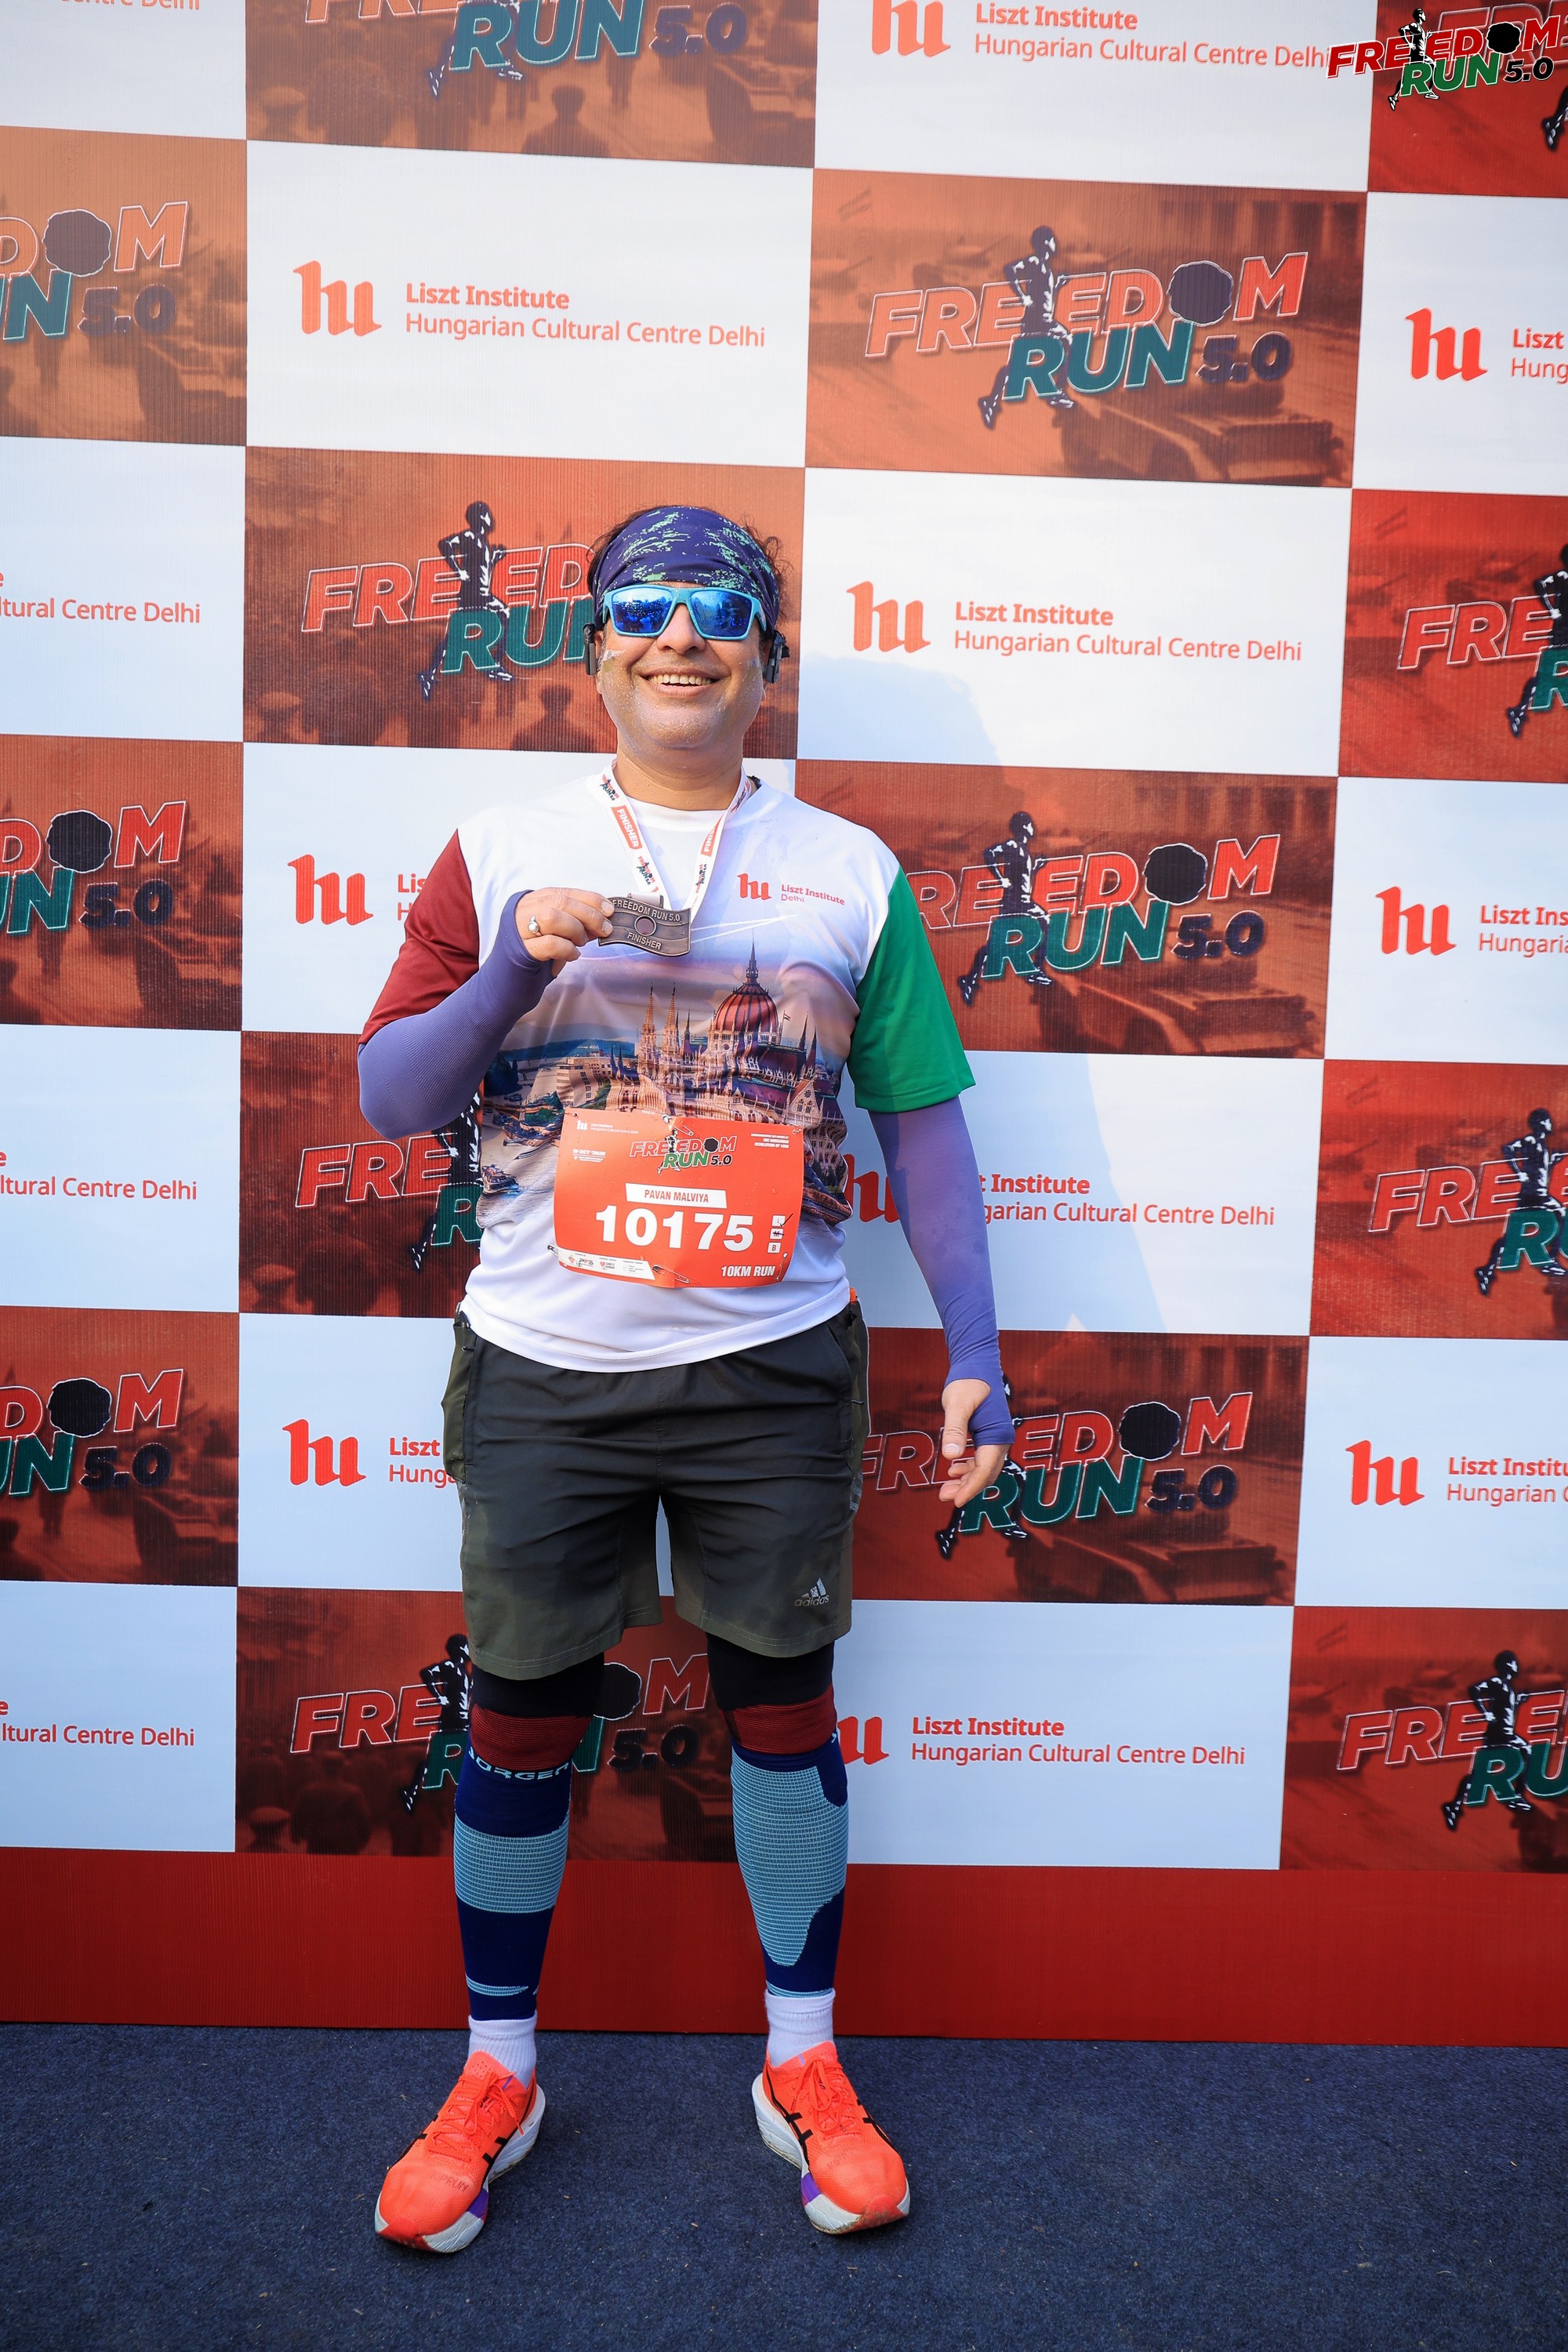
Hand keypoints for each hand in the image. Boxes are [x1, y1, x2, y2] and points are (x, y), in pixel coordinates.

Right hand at [515, 888, 614, 965]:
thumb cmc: (537, 951)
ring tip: (580, 943)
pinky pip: (549, 943)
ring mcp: (520, 929)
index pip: (565, 892)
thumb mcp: (558, 932)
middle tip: (604, 930)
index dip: (590, 899)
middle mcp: (525, 910)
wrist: (509, 977)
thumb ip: (577, 924)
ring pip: (552, 918)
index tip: (609, 910)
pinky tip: (573, 954)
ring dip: (575, 930)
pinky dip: (567, 948)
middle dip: (589, 915)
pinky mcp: (522, 950)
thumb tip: (603, 921)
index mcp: (535, 901)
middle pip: (561, 902)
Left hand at [937, 1378, 1006, 1507]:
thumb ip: (955, 1429)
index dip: (971, 1487)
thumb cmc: (968, 1381)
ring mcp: (996, 1437)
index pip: (985, 1470)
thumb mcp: (956, 1404)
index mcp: (997, 1434)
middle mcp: (1001, 1439)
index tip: (956, 1501)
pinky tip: (954, 1470)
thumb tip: (950, 1456)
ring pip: (984, 1468)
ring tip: (946, 1488)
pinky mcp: (989, 1435)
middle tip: (945, 1497)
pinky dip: (969, 1468)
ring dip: (967, 1480)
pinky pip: (982, 1459)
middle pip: (986, 1474)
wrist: (977, 1364)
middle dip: (967, 1488)